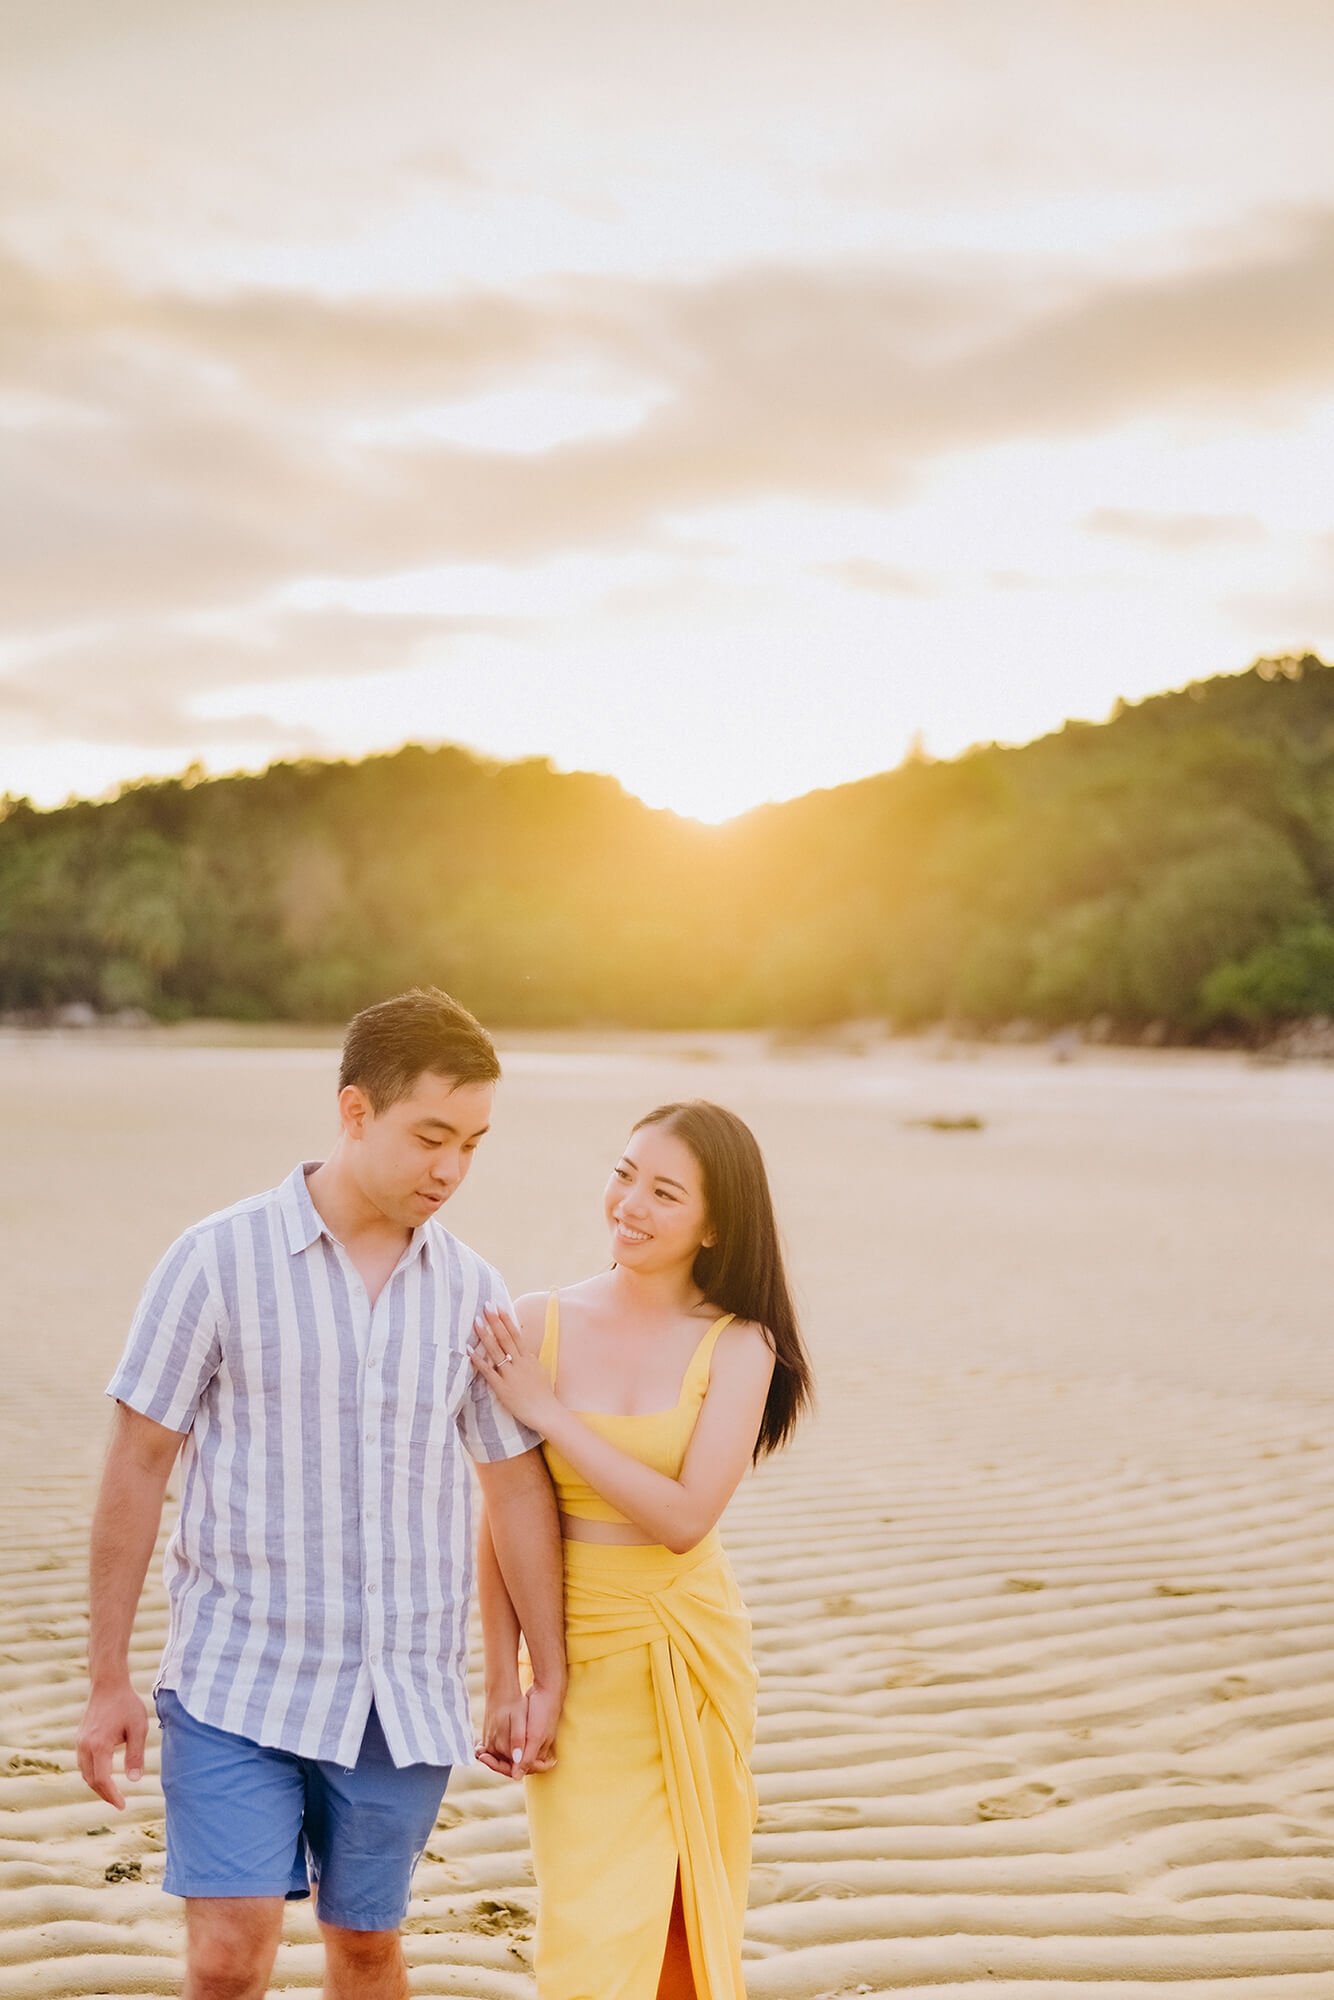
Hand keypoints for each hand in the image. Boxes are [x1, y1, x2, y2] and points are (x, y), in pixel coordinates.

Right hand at [77, 1680, 147, 1809]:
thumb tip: (134, 1780)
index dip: (112, 1795)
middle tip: (119, 1802)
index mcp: (99, 1746)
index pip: (102, 1780)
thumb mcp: (138, 1728)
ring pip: (85, 1773)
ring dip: (97, 1785)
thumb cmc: (126, 1704)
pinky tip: (104, 1775)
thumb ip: (136, 1755)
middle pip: (91, 1780)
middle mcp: (85, 1746)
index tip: (122, 1805)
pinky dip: (92, 1773)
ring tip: (112, 1792)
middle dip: (105, 1794)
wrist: (108, 1684)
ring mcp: (80, 1742)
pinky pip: (83, 1763)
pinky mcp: (80, 1738)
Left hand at [469, 1304, 556, 1432]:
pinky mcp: (502, 1387)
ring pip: (496, 1350)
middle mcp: (520, 1363)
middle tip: (486, 1306)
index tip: (499, 1307)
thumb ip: (530, 1360)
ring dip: (486, 1335)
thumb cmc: (544, 1395)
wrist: (546, 1412)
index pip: (516, 1334)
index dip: (506, 1320)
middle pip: (505, 1337)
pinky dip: (478, 1360)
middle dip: (495, 1320)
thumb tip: (525, 1351)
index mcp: (528, 1358)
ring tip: (476, 1321)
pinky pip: (488, 1371)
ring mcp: (511, 1374)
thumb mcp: (540, 1371)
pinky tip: (469, 1350)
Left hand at [476, 1682, 560, 1778]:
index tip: (486, 1759)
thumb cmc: (543, 1713)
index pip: (517, 1770)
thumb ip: (527, 1758)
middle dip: (496, 1760)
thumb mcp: (534, 1737)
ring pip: (510, 1754)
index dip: (501, 1767)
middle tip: (481, 1754)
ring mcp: (530, 1742)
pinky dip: (499, 1742)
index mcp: (539, 1756)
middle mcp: (535, 1752)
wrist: (547, 1690)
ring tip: (481, 1749)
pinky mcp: (526, 1732)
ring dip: (496, 1753)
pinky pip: (510, 1742)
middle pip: (512, 1764)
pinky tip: (488, 1739)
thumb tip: (516, 1777)